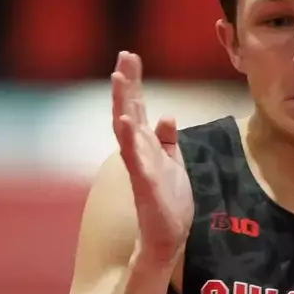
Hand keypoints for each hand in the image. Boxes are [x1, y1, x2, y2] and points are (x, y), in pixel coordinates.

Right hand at [111, 51, 193, 265]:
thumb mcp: (173, 164)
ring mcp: (140, 166)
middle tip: (124, 57)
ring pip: (127, 130)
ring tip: (119, 80)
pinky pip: (136, 159)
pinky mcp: (145, 184)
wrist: (167, 237)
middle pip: (129, 111)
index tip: (130, 56)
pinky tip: (125, 123)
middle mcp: (138, 152)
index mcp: (146, 145)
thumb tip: (167, 116)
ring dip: (123, 104)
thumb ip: (168, 141)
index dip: (133, 82)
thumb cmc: (168, 201)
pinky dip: (130, 141)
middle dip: (127, 84)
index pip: (137, 108)